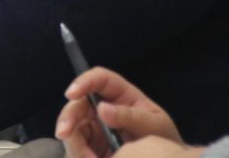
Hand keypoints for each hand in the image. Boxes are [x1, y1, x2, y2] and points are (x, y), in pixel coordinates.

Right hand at [56, 67, 186, 157]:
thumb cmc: (164, 138)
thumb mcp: (154, 125)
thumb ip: (131, 116)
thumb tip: (102, 108)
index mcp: (122, 94)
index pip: (100, 79)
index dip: (84, 81)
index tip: (72, 93)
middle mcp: (104, 107)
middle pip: (78, 104)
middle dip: (68, 117)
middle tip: (64, 133)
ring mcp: (95, 127)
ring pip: (72, 129)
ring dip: (75, 144)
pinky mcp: (90, 147)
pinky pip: (75, 149)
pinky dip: (79, 156)